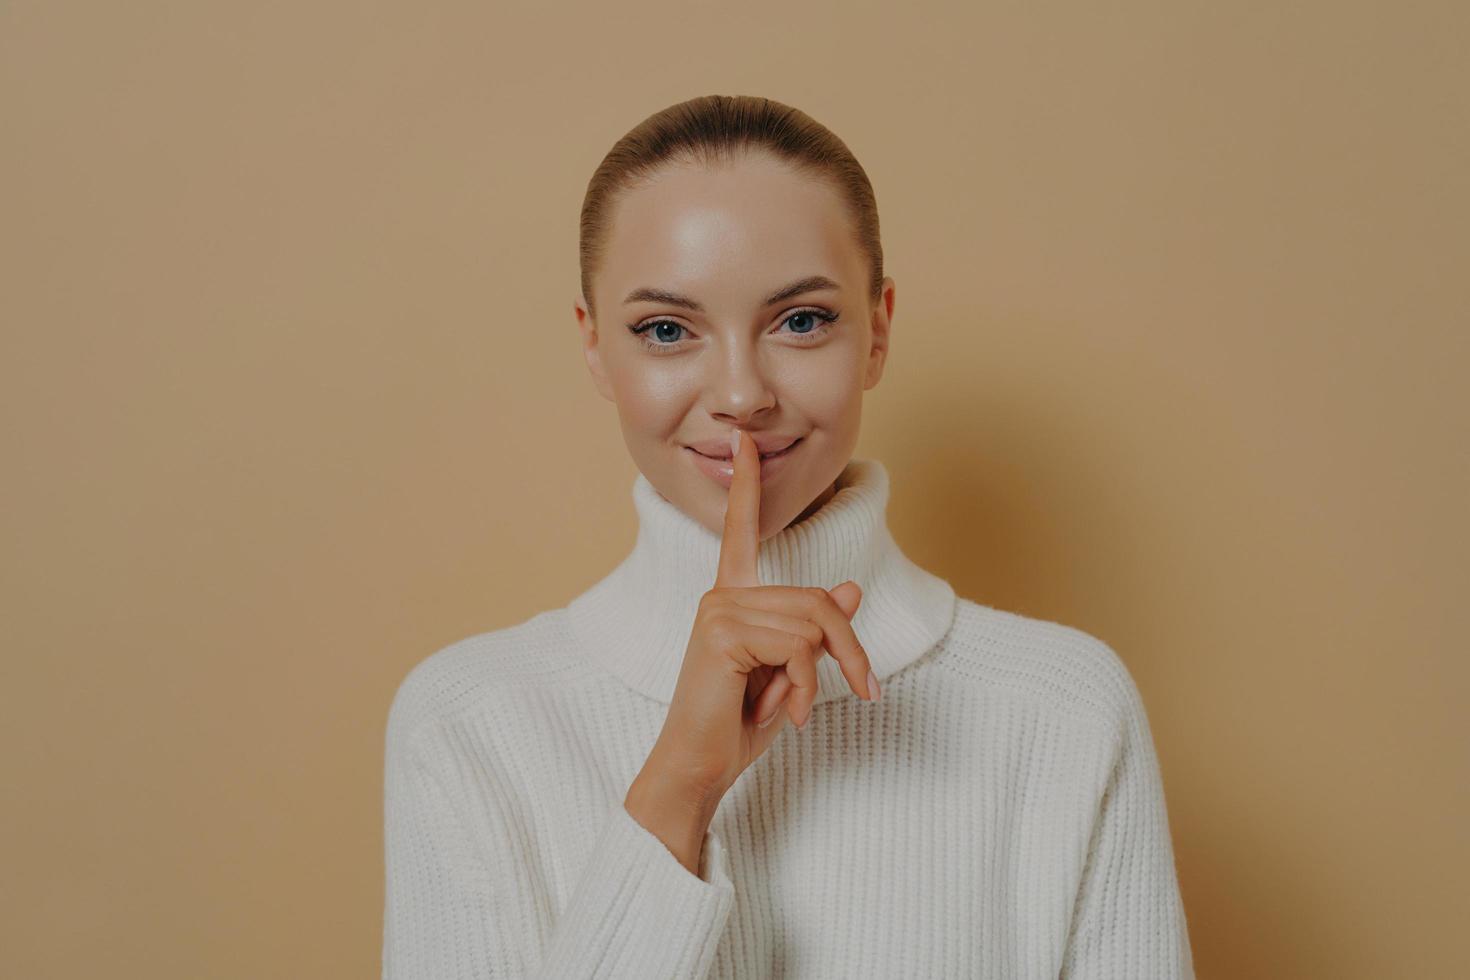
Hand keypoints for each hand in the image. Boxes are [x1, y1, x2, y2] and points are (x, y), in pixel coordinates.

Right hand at [649, 428, 877, 800]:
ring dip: (823, 675)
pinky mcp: (723, 631)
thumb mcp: (789, 674)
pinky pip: (797, 646)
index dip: (745, 486)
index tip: (744, 443)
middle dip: (849, 649)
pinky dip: (804, 684)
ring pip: (814, 623)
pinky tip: (782, 711)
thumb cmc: (736, 725)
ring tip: (796, 708)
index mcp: (732, 599)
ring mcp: (719, 609)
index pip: (740, 531)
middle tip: (862, 690)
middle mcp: (722, 594)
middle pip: (818, 599)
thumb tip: (850, 588)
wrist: (697, 768)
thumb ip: (815, 631)